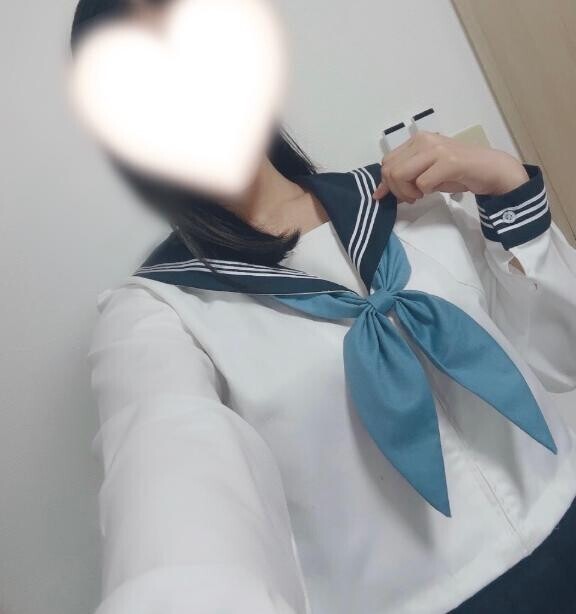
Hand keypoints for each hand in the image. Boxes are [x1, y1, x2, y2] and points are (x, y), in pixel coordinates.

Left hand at [372, 131, 529, 202]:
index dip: (386, 183)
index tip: (396, 196)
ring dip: (407, 192)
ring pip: (400, 175)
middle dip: (396, 190)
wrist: (491, 169)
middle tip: (411, 197)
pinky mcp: (449, 162)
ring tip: (420, 195)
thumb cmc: (458, 172)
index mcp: (417, 140)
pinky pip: (422, 183)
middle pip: (390, 170)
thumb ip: (404, 178)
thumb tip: (380, 192)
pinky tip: (433, 190)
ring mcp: (436, 150)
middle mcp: (424, 140)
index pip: (387, 162)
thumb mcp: (426, 172)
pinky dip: (424, 192)